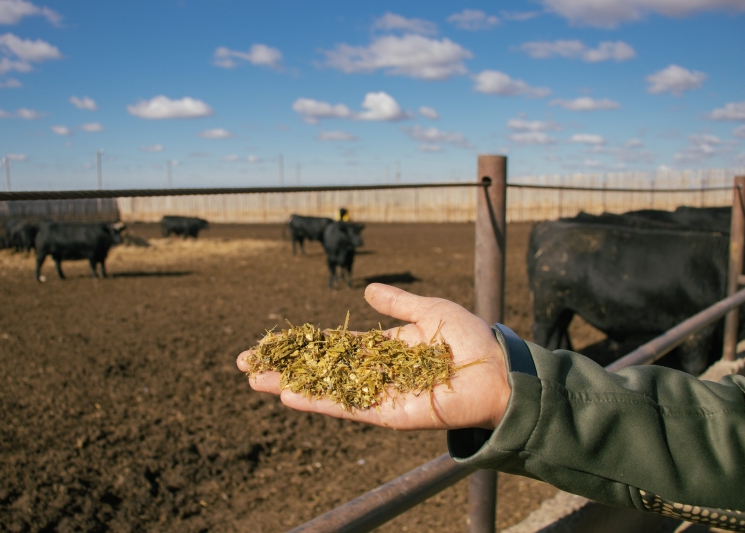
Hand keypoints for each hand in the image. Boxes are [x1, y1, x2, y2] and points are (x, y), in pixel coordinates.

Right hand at [236, 283, 510, 430]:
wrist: (498, 371)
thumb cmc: (468, 338)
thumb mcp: (427, 310)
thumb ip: (396, 304)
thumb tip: (365, 292)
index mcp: (383, 348)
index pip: (332, 346)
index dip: (302, 344)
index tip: (271, 344)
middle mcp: (375, 373)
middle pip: (321, 370)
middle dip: (284, 366)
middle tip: (246, 365)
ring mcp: (378, 394)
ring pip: (326, 390)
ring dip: (290, 385)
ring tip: (256, 381)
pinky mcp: (388, 413)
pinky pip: (348, 407)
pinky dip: (318, 402)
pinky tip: (289, 395)